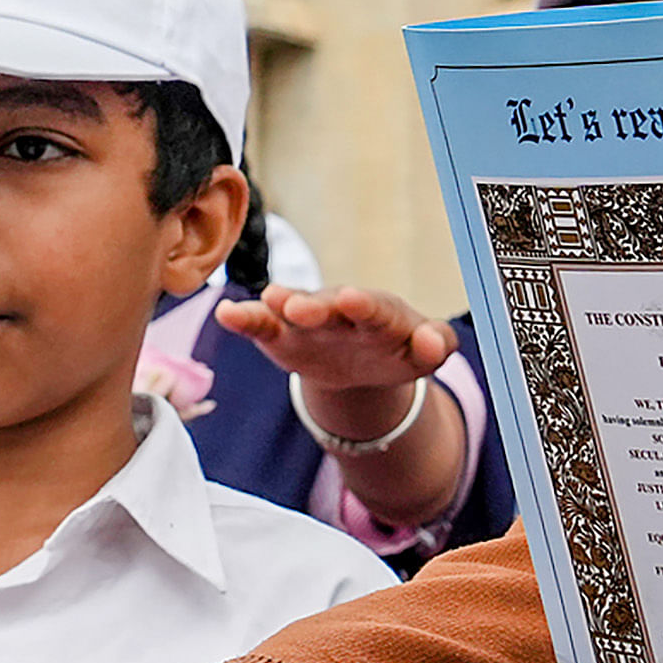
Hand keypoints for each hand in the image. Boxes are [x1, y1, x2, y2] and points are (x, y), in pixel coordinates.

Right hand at [211, 286, 453, 416]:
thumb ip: (436, 345)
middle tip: (300, 306)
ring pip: (291, 309)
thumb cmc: (396, 350)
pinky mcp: (281, 336)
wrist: (363, 361)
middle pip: (328, 306)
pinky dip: (245, 318)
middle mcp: (341, 310)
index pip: (376, 310)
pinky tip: (226, 314)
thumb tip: (432, 342)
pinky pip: (261, 325)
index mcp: (380, 315)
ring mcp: (309, 321)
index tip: (352, 301)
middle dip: (316, 306)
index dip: (364, 306)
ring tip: (268, 301)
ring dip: (281, 305)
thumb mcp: (421, 354)